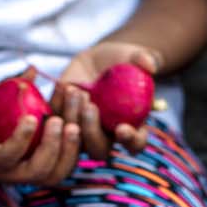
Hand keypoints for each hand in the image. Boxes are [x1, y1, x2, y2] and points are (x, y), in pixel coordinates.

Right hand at [0, 74, 82, 185]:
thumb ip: (1, 88)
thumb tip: (32, 70)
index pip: (6, 157)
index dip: (20, 139)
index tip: (31, 117)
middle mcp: (9, 174)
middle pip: (37, 171)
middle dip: (52, 147)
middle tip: (59, 121)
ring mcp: (27, 176)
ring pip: (55, 175)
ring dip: (69, 151)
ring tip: (75, 124)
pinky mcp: (41, 171)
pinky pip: (64, 166)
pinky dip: (74, 148)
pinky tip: (78, 124)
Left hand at [54, 42, 158, 159]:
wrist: (98, 59)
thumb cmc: (122, 61)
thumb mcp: (135, 56)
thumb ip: (144, 59)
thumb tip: (150, 65)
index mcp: (131, 127)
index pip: (135, 143)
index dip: (130, 141)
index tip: (122, 128)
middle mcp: (106, 135)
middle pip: (98, 150)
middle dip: (92, 131)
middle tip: (91, 106)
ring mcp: (81, 129)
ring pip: (73, 138)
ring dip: (73, 116)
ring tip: (77, 90)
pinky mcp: (62, 117)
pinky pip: (56, 119)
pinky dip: (59, 104)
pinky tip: (65, 86)